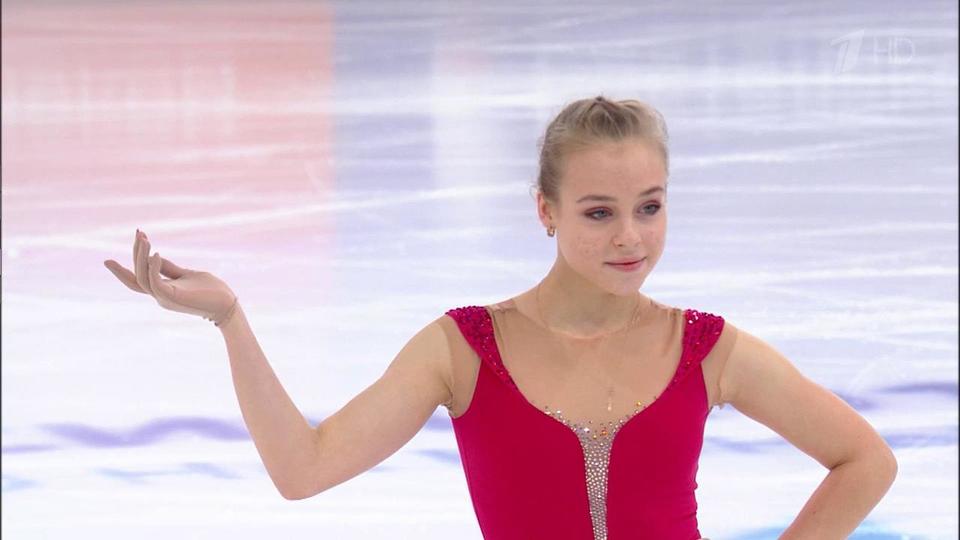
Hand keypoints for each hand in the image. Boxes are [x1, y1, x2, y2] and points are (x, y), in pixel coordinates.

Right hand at [104, 230, 238, 326]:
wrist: (228, 304)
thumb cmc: (211, 290)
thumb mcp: (187, 274)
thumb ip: (170, 268)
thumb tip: (154, 256)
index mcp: (162, 291)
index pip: (136, 281)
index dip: (122, 272)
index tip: (106, 260)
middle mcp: (160, 297)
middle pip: (137, 277)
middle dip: (135, 254)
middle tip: (139, 233)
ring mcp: (165, 299)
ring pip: (142, 279)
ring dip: (141, 257)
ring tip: (145, 238)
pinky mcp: (174, 299)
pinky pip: (156, 283)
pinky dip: (153, 268)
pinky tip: (156, 253)